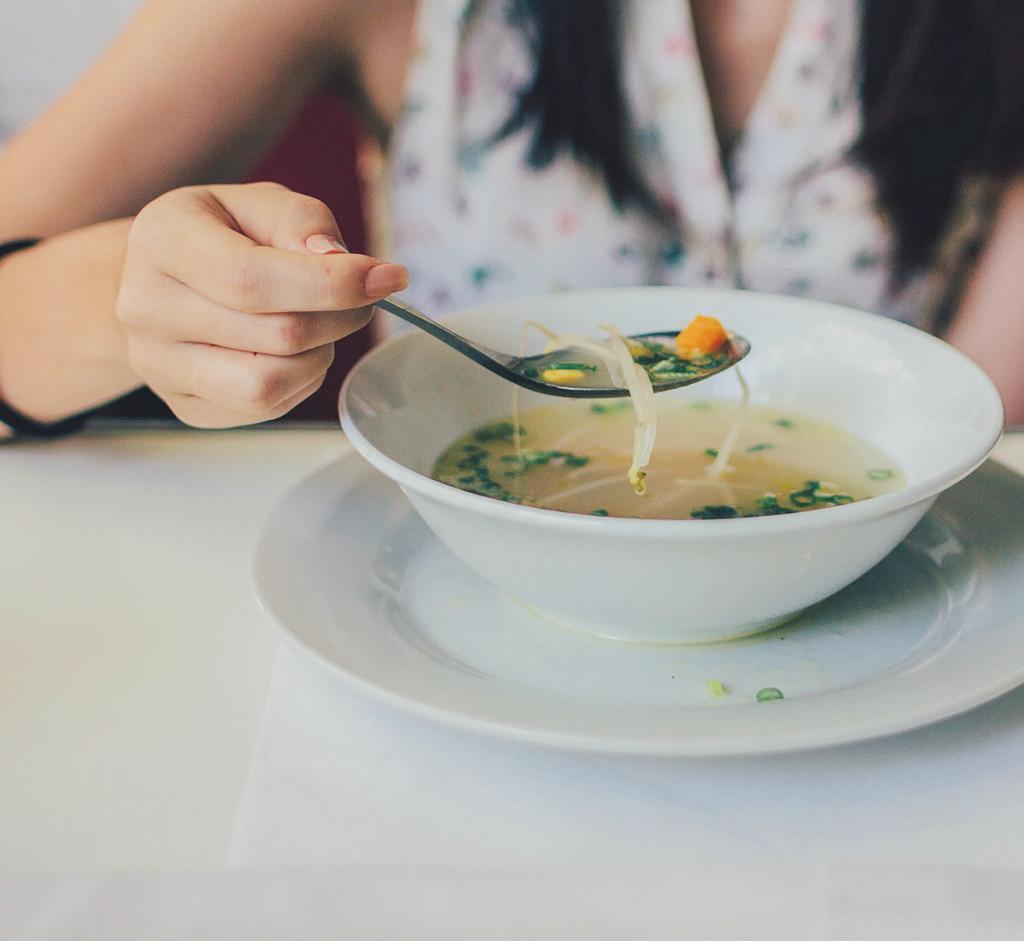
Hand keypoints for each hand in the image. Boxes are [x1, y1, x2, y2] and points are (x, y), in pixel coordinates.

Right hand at [116, 182, 407, 426]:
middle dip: (340, 317)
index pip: (252, 280)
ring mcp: (160, 365)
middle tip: (361, 298)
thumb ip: (301, 222)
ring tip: (320, 325)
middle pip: (276, 335)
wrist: (160, 279)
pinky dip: (299, 381)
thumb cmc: (220, 235)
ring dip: (319, 355)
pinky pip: (264, 410)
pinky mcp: (184, 405)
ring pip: (269, 385)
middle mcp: (146, 308)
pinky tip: (295, 352)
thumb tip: (339, 263)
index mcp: (163, 241)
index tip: (386, 277)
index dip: (331, 285)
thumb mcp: (258, 203)